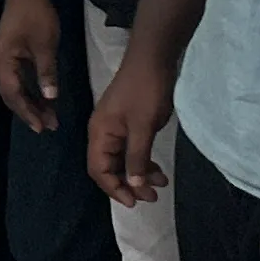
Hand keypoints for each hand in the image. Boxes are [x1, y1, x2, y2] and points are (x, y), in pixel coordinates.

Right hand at [0, 0, 64, 135]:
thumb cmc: (36, 15)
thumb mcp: (45, 45)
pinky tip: (44, 99)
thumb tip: (50, 98)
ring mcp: (4, 60)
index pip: (13, 95)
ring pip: (16, 89)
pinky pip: (20, 80)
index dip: (27, 112)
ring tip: (49, 117)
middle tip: (48, 127)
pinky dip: (31, 90)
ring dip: (32, 103)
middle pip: (11, 95)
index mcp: (3, 62)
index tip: (41, 127)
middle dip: (29, 112)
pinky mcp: (12, 55)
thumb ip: (46, 73)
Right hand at [87, 63, 172, 204]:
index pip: (98, 170)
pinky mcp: (129, 123)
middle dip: (130, 184)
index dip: (114, 189)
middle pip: (110, 168)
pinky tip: (158, 170)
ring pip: (124, 160)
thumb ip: (137, 157)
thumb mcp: (143, 127)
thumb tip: (133, 185)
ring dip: (140, 174)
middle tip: (152, 197)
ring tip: (161, 184)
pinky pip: (133, 149)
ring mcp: (116, 128)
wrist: (154, 58)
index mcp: (100, 134)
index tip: (135, 201)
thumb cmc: (145, 91)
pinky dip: (144, 161)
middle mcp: (103, 133)